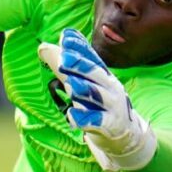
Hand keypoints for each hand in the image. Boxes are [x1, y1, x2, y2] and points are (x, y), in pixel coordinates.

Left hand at [38, 29, 156, 171]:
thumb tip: (44, 47)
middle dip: (80, 65)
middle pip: (95, 74)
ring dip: (84, 89)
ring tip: (70, 84)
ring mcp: (112, 107)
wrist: (127, 135)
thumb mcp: (88, 84)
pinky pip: (98, 122)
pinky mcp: (111, 126)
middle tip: (64, 58)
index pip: (91, 58)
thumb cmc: (101, 106)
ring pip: (97, 96)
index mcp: (104, 75)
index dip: (79, 47)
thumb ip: (68, 67)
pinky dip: (85, 119)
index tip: (65, 37)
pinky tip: (71, 116)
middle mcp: (110, 88)